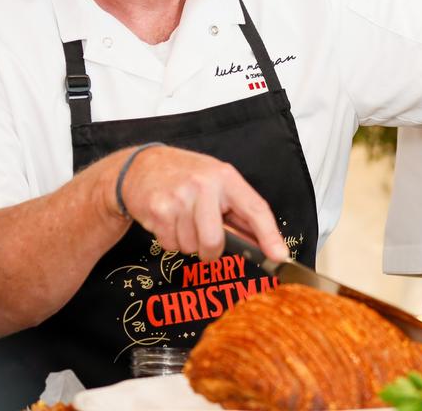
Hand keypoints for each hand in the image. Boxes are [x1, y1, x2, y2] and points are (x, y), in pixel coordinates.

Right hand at [114, 145, 288, 262]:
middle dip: (211, 251)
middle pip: (214, 242)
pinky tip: (169, 220)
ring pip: (191, 247)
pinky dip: (171, 240)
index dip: (269, 236)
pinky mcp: (157, 210)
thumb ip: (239, 211)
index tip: (280, 256)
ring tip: (183, 219)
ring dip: (188, 242)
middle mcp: (204, 186)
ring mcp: (178, 198)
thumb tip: (263, 244)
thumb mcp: (218, 182)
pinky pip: (171, 245)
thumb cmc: (186, 176)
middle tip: (204, 236)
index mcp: (226, 177)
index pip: (255, 209)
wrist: (141, 166)